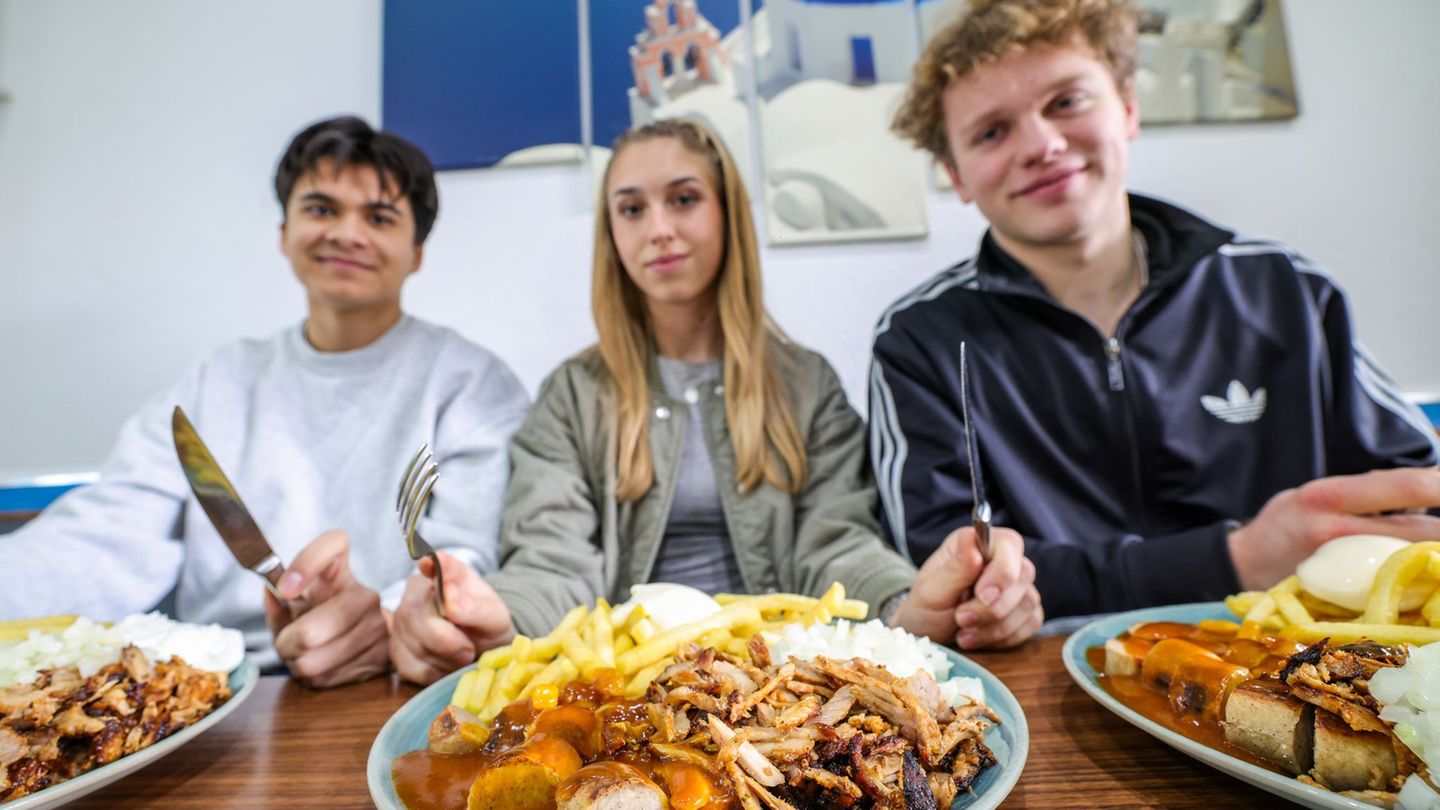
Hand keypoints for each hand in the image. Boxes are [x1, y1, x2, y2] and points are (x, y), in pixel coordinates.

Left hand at [263, 529, 389, 688]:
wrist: (372, 642)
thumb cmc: (323, 619)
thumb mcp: (296, 607)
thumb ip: (279, 601)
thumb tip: (272, 592)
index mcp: (340, 572)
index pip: (332, 546)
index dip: (306, 564)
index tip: (285, 589)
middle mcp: (365, 595)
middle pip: (309, 632)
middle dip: (286, 644)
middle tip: (289, 642)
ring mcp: (377, 626)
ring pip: (312, 662)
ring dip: (299, 664)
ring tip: (308, 654)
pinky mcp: (381, 657)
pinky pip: (327, 678)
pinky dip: (316, 677)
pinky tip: (326, 665)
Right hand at [390, 551, 515, 684]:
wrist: (481, 650)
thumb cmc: (485, 626)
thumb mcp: (494, 616)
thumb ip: (476, 607)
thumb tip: (450, 598)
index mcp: (443, 575)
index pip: (435, 566)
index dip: (433, 566)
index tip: (429, 562)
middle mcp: (414, 593)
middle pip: (419, 618)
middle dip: (449, 641)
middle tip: (469, 650)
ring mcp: (400, 622)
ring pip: (416, 646)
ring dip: (445, 659)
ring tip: (460, 654)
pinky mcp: (395, 651)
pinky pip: (411, 668)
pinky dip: (434, 673)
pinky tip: (445, 664)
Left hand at [892, 525, 1042, 649]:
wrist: (929, 634)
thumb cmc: (927, 607)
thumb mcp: (931, 591)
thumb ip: (955, 569)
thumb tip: (973, 544)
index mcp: (977, 543)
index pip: (1008, 544)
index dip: (1002, 571)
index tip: (982, 596)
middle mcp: (1002, 559)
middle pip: (1022, 576)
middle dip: (992, 607)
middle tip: (961, 619)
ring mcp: (1017, 586)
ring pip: (1028, 603)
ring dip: (995, 626)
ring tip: (964, 632)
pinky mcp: (1025, 611)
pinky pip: (1031, 623)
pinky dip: (1005, 637)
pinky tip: (980, 638)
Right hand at [1228, 467, 1439, 590]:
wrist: (1243, 562)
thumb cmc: (1285, 523)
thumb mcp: (1316, 494)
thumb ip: (1363, 495)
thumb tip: (1420, 496)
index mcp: (1330, 494)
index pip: (1404, 486)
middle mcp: (1336, 528)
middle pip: (1419, 530)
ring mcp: (1340, 566)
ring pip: (1412, 559)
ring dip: (1435, 554)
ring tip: (1434, 553)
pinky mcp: (1342, 593)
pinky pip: (1394, 584)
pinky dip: (1414, 577)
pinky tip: (1422, 575)